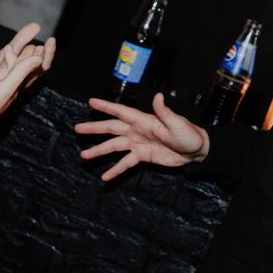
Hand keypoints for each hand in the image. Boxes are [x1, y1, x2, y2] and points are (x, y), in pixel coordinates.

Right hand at [0, 22, 55, 107]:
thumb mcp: (6, 87)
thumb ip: (21, 71)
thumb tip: (39, 57)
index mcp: (19, 88)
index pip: (38, 69)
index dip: (46, 54)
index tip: (51, 40)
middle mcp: (10, 90)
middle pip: (23, 69)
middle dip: (29, 56)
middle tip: (34, 44)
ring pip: (5, 72)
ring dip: (8, 58)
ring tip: (8, 46)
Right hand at [74, 92, 209, 180]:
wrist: (195, 152)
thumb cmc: (188, 134)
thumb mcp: (176, 123)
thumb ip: (164, 112)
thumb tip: (158, 96)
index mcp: (144, 120)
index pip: (121, 112)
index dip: (106, 107)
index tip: (91, 102)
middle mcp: (137, 130)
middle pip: (112, 129)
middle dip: (95, 129)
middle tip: (78, 129)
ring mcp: (138, 144)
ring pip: (114, 147)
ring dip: (100, 151)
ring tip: (84, 155)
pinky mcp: (142, 157)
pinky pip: (125, 163)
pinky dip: (115, 170)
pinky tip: (105, 176)